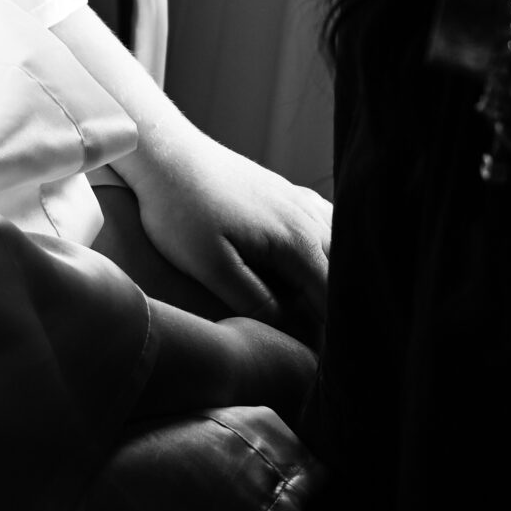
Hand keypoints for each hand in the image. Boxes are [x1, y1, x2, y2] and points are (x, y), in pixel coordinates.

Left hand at [124, 131, 331, 329]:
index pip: (334, 297)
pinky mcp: (286, 192)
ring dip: (337, 277)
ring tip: (321, 310)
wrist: (166, 153)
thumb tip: (291, 330)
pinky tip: (317, 261)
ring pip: (339, 246)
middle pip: (344, 273)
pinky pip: (325, 223)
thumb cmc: (180, 209)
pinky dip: (330, 247)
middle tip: (325, 341)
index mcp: (296, 240)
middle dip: (341, 306)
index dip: (334, 332)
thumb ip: (254, 301)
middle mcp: (308, 217)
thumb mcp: (210, 265)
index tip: (327, 358)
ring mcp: (299, 200)